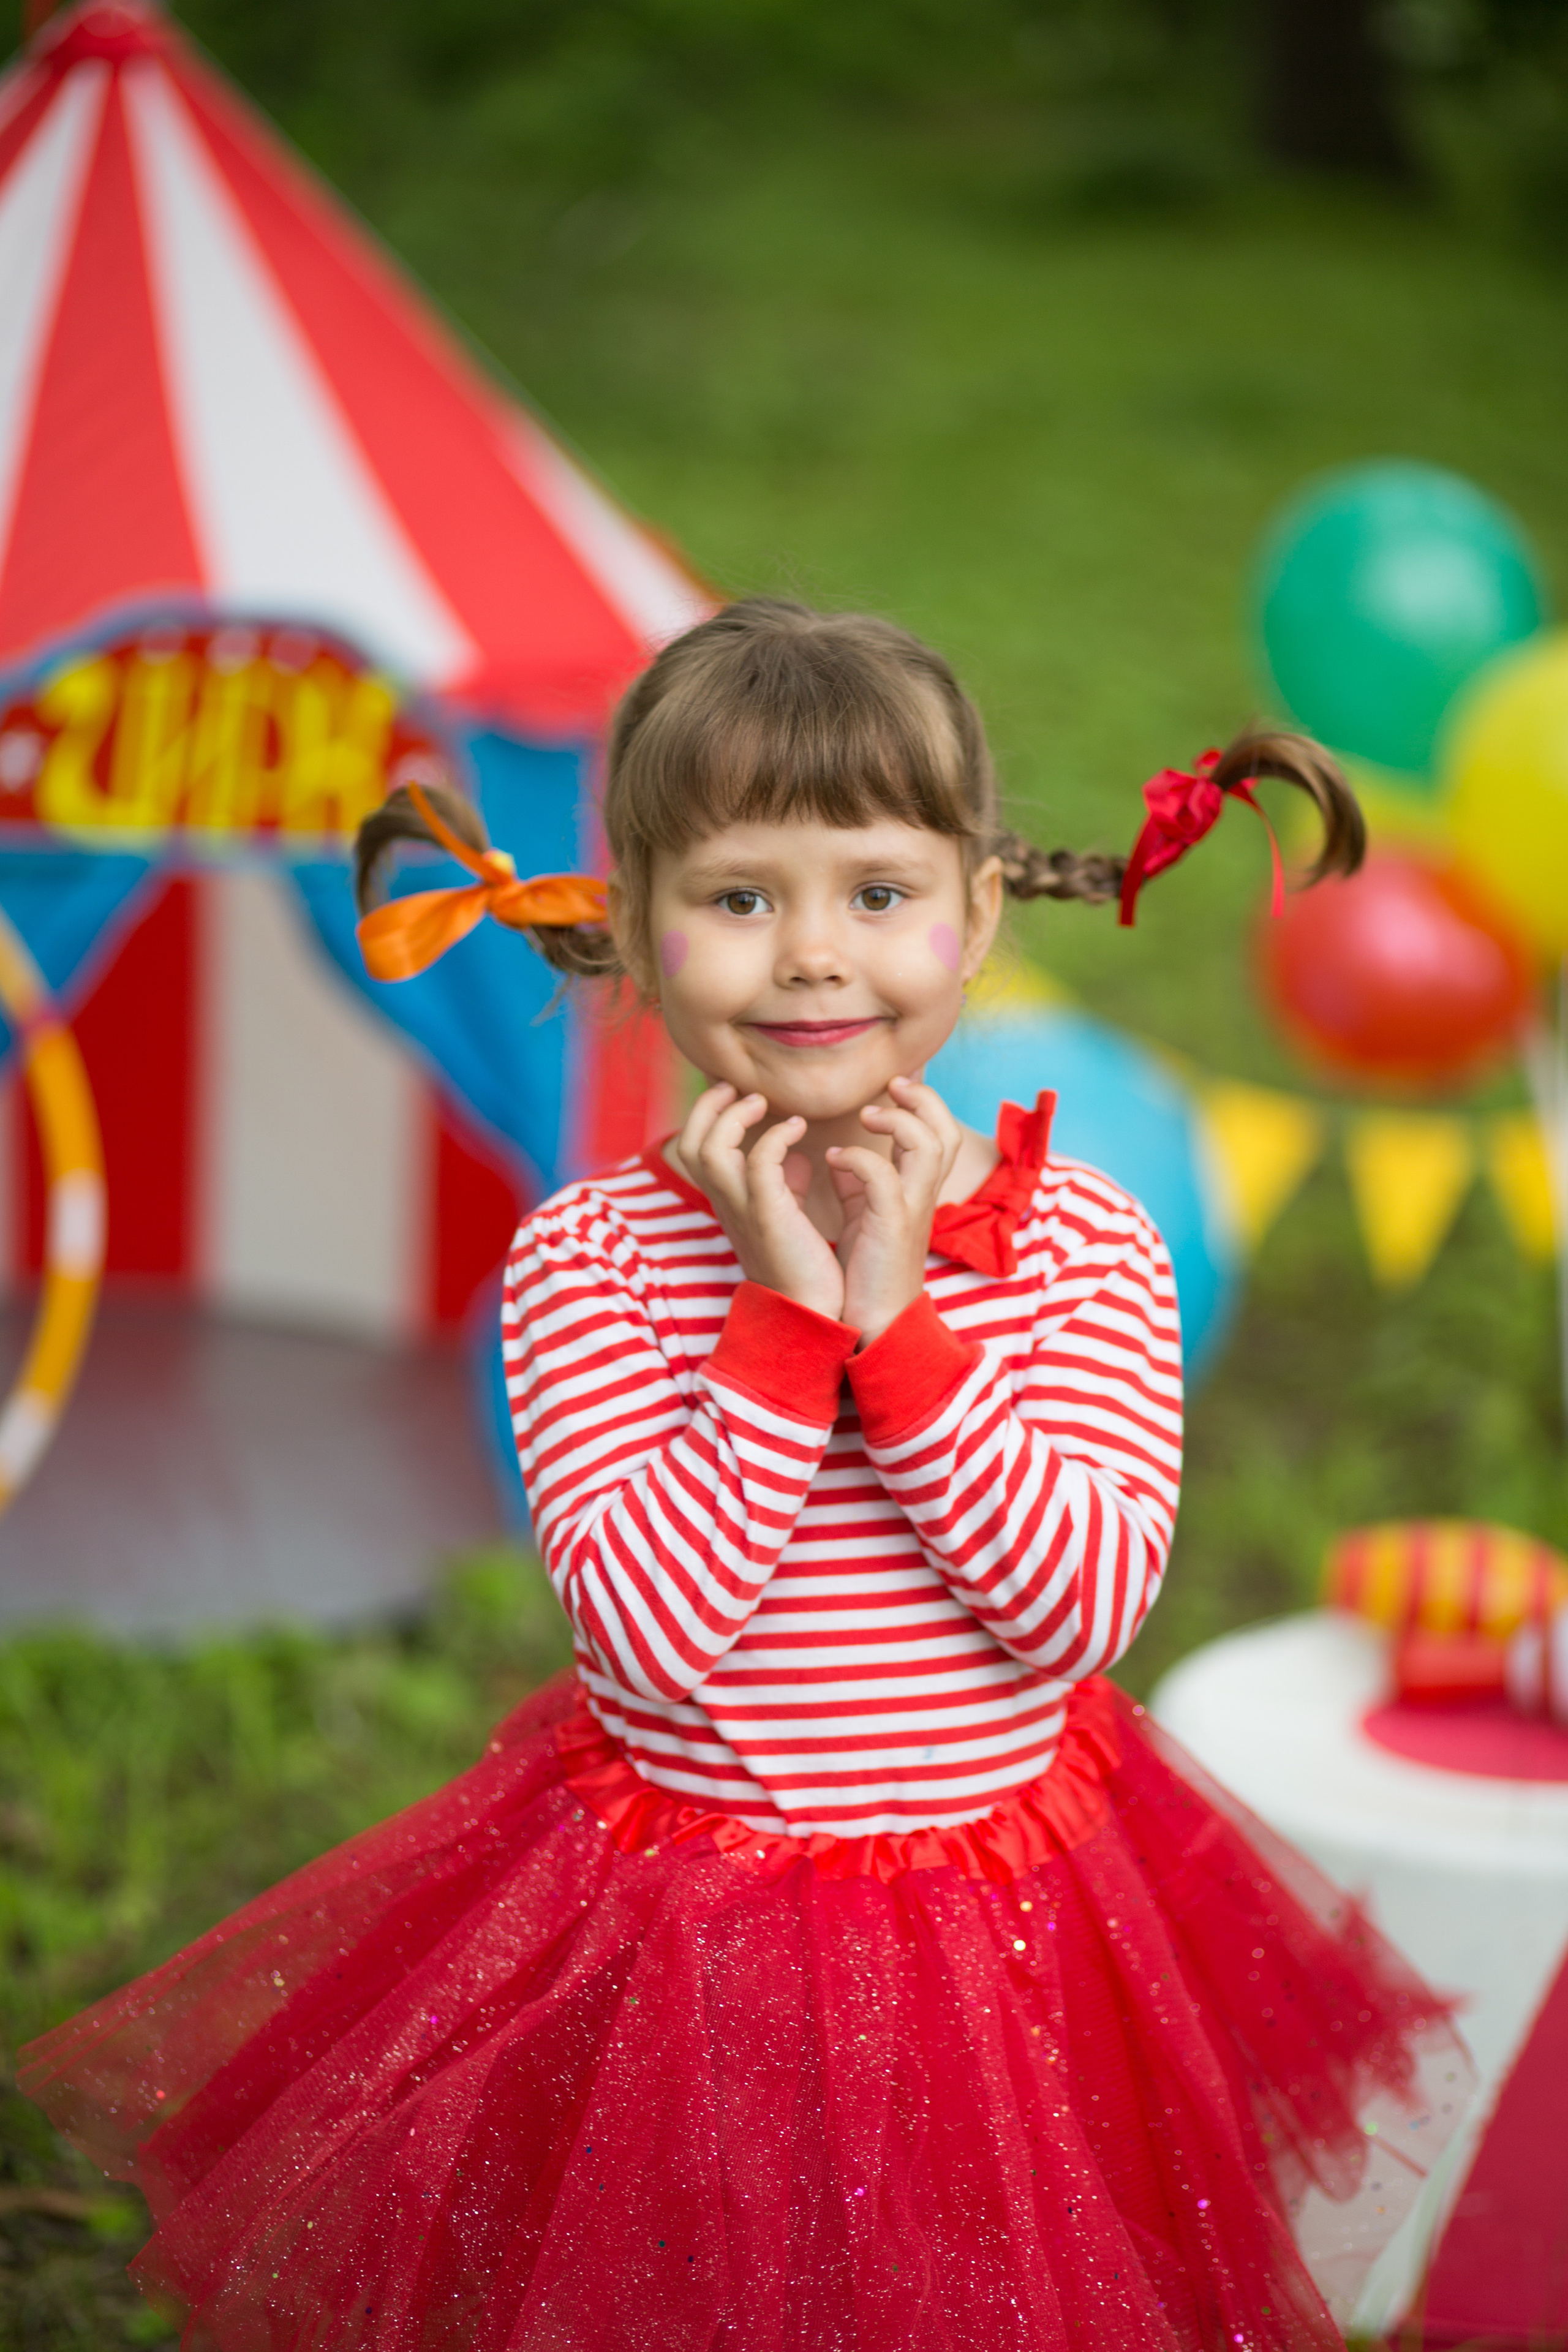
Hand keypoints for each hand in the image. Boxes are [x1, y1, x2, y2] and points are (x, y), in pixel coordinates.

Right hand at [678, 1083, 845, 1320]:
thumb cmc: (804, 1263)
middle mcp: (726, 1204)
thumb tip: (800, 1158)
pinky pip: (759, 1163)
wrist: (813, 1310)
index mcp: (727, 1202)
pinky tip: (798, 1128)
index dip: (707, 1116)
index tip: (737, 1095)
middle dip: (709, 1108)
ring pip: (710, 1150)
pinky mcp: (769, 1216)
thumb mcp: (788, 1216)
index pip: (694, 1149)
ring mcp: (743, 1210)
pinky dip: (775, 1136)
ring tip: (763, 1103)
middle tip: (739, 1089)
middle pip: (691, 1144)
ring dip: (734, 1117)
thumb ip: (787, 1184)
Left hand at [828, 1077, 962, 1345]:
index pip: (938, 1134)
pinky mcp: (891, 1226)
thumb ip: (857, 1184)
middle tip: (891, 1086)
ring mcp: (912, 1210)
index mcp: (918, 1192)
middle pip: (947, 1132)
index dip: (923, 1104)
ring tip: (866, 1116)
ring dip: (898, 1121)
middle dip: (923, 1101)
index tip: (892, 1089)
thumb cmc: (866, 1271)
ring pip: (930, 1145)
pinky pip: (884, 1177)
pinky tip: (832, 1158)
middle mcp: (923, 1197)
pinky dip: (858, 1158)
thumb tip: (837, 1155)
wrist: (871, 1322)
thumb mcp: (864, 1218)